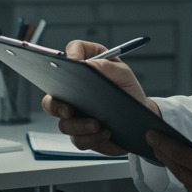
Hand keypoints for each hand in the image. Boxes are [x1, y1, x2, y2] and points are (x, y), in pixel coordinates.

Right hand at [39, 40, 156, 156]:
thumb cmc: (128, 90)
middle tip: (68, 109)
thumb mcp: (123, 74)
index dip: (69, 55)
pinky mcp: (81, 133)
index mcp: (85, 66)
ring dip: (79, 125)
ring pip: (64, 123)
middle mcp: (73, 90)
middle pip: (52, 95)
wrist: (139, 117)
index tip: (73, 62)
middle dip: (56, 104)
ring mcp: (74, 114)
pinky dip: (91, 138)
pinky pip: (78, 139)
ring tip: (97, 124)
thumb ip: (107, 65)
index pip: (71, 52)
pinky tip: (105, 132)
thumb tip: (88, 65)